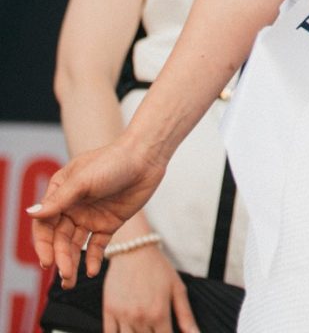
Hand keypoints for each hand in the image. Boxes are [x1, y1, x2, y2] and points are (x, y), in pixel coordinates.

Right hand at [29, 137, 165, 285]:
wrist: (147, 157)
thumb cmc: (113, 161)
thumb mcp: (83, 181)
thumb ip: (59, 200)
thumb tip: (31, 213)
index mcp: (61, 193)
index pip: (45, 224)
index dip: (43, 244)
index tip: (47, 261)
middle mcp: (73, 206)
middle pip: (59, 238)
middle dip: (60, 258)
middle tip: (65, 274)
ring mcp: (91, 216)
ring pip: (75, 245)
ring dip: (72, 262)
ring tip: (70, 282)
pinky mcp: (109, 223)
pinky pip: (97, 245)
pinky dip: (93, 259)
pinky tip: (92, 271)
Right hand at [103, 244, 197, 332]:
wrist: (134, 250)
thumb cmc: (158, 268)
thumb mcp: (177, 288)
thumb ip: (186, 315)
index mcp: (159, 313)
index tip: (167, 331)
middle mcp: (140, 317)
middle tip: (156, 327)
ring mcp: (123, 315)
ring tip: (145, 328)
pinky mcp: (108, 311)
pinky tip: (128, 330)